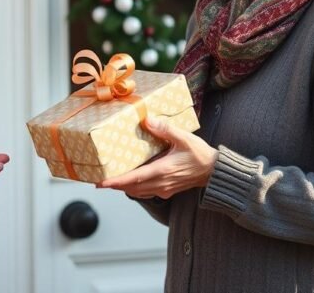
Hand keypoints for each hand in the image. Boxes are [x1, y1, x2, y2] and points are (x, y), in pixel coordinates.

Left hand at [97, 116, 217, 199]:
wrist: (214, 172)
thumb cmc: (200, 155)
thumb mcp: (184, 138)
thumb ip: (165, 129)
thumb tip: (147, 120)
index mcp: (162, 171)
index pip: (133, 179)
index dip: (116, 182)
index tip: (101, 183)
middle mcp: (160, 183)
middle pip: (131, 188)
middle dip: (115, 185)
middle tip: (99, 180)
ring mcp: (164, 189)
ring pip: (138, 192)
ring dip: (124, 187)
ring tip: (111, 180)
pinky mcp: (167, 190)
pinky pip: (146, 192)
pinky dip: (135, 188)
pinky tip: (131, 181)